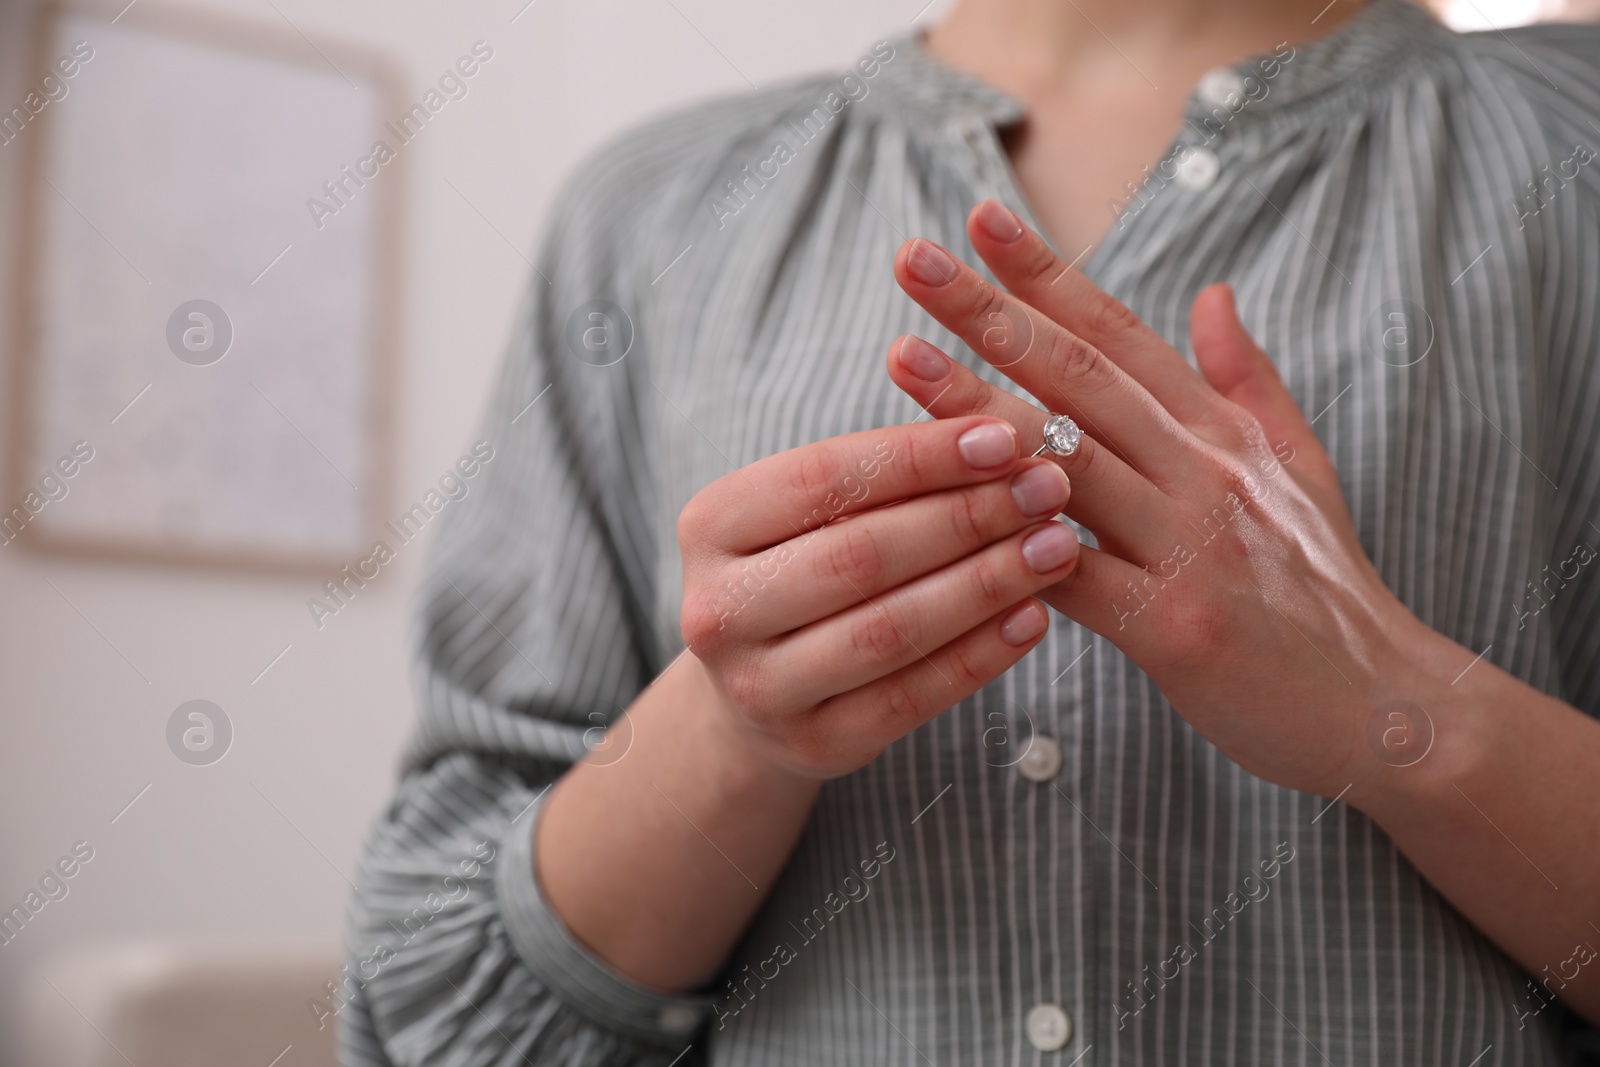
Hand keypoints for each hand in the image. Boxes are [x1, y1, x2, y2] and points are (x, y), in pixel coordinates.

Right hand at [677, 417, 1081, 778]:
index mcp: (709, 526)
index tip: (1005, 438)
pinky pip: (911, 698)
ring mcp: (759, 687)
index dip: (920, 457)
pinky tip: (1034, 617)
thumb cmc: (801, 569)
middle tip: (1048, 489)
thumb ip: (881, 475)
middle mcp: (717, 609)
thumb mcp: (810, 513)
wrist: (754, 688)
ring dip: (986, 584)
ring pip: (889, 631)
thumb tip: (1000, 435)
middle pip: (859, 555)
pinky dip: (980, 655)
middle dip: (966, 517)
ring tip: (1056, 547)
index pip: (824, 478)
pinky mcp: (813, 744)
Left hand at [884, 199, 1468, 798]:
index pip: (1119, 334)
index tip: (980, 220)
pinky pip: (1071, 577)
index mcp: (1220, 431)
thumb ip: (1247, 379)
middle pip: (1079, 376)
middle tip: (913, 259)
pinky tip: (941, 508)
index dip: (1047, 273)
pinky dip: (1009, 543)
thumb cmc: (1325, 584)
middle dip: (990, 312)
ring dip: (977, 407)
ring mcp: (1190, 545)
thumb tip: (1213, 292)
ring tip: (902, 358)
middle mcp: (1204, 472)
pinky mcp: (1174, 627)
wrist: (1384, 701)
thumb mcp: (1299, 465)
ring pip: (1065, 462)